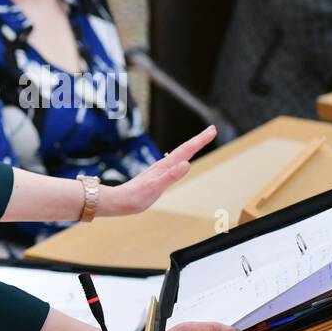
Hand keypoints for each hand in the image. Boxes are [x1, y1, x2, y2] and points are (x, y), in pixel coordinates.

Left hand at [99, 125, 216, 217]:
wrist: (119, 201)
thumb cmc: (136, 197)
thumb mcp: (155, 188)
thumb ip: (171, 176)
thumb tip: (187, 163)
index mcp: (165, 166)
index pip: (186, 150)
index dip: (200, 140)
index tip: (212, 130)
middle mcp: (163, 165)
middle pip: (185, 149)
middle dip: (199, 139)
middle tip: (212, 129)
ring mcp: (160, 169)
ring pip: (179, 154)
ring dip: (191, 146)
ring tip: (201, 141)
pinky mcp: (157, 175)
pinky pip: (174, 162)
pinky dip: (182, 157)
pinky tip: (182, 159)